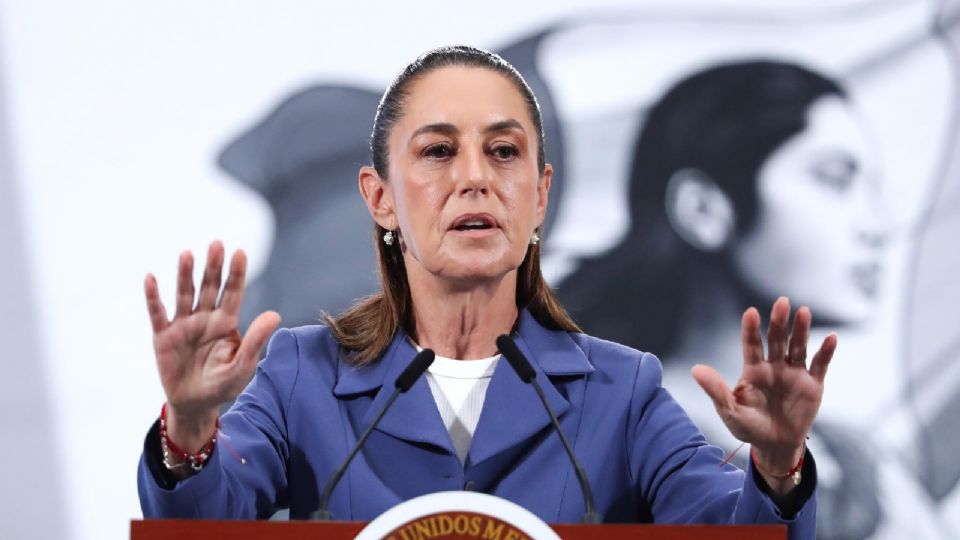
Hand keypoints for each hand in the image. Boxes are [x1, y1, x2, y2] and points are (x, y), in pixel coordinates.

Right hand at [144, 240, 279, 450]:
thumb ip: (255, 340)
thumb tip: (275, 315)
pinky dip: (153, 297)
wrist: (195, 404)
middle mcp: (205, 318)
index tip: (240, 252)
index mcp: (226, 323)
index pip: (233, 293)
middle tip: (216, 244)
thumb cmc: (223, 385)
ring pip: (185, 294)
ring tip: (187, 254)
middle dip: (213, 267)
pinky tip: (151, 278)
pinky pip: (157, 313)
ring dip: (185, 274)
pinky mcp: (163, 336)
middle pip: (209, 287)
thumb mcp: (243, 366)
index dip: (236, 273)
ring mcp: (183, 325)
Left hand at [691, 297, 836, 491]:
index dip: (751, 329)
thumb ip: (716, 390)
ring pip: (798, 347)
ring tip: (803, 312)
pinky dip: (826, 351)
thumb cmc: (748, 427)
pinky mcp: (812, 385)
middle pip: (777, 340)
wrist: (775, 446)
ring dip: (801, 330)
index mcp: (753, 370)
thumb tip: (695, 369)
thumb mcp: (730, 411)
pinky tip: (832, 337)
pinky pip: (820, 365)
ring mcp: (794, 374)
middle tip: (781, 302)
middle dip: (779, 322)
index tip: (751, 313)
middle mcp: (774, 367)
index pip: (752, 344)